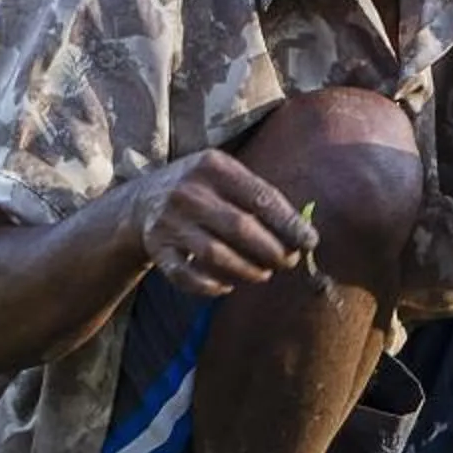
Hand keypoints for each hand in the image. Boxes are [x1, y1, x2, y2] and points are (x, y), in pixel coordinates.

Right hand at [125, 149, 314, 296]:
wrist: (142, 200)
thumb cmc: (202, 189)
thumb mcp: (225, 175)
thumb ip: (260, 196)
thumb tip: (304, 232)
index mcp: (212, 166)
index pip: (260, 197)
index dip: (289, 223)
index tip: (310, 242)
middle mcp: (188, 191)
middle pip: (241, 228)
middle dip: (272, 250)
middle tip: (288, 262)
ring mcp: (169, 220)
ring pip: (216, 255)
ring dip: (247, 270)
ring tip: (263, 274)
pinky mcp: (156, 248)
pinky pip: (185, 276)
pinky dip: (209, 286)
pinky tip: (226, 286)